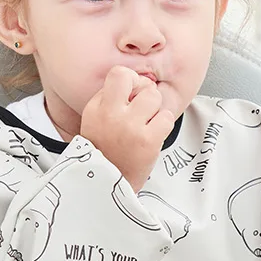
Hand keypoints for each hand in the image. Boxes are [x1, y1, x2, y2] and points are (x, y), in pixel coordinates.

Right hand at [80, 66, 174, 190]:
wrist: (106, 186)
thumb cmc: (104, 153)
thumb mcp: (94, 121)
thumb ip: (110, 98)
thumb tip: (136, 81)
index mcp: (97, 108)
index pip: (119, 74)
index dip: (132, 81)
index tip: (132, 95)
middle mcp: (111, 114)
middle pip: (142, 83)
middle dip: (146, 94)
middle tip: (142, 111)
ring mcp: (130, 127)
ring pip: (155, 98)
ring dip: (155, 110)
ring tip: (146, 124)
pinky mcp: (148, 141)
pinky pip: (166, 117)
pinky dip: (163, 125)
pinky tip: (153, 135)